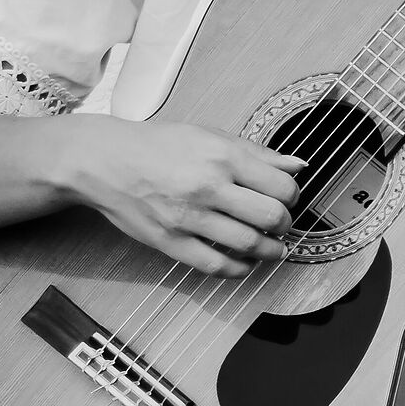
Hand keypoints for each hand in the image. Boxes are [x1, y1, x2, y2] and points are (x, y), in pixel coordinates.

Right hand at [63, 117, 302, 276]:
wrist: (105, 162)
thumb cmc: (159, 146)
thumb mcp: (210, 136)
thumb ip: (258, 153)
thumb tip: (299, 166)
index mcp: (222, 156)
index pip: (281, 187)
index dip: (292, 197)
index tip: (287, 200)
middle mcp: (208, 186)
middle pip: (270, 217)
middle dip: (284, 225)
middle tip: (280, 225)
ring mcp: (189, 217)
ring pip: (248, 245)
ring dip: (270, 251)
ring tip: (273, 249)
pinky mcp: (172, 242)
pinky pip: (217, 266)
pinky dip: (240, 269)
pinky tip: (246, 263)